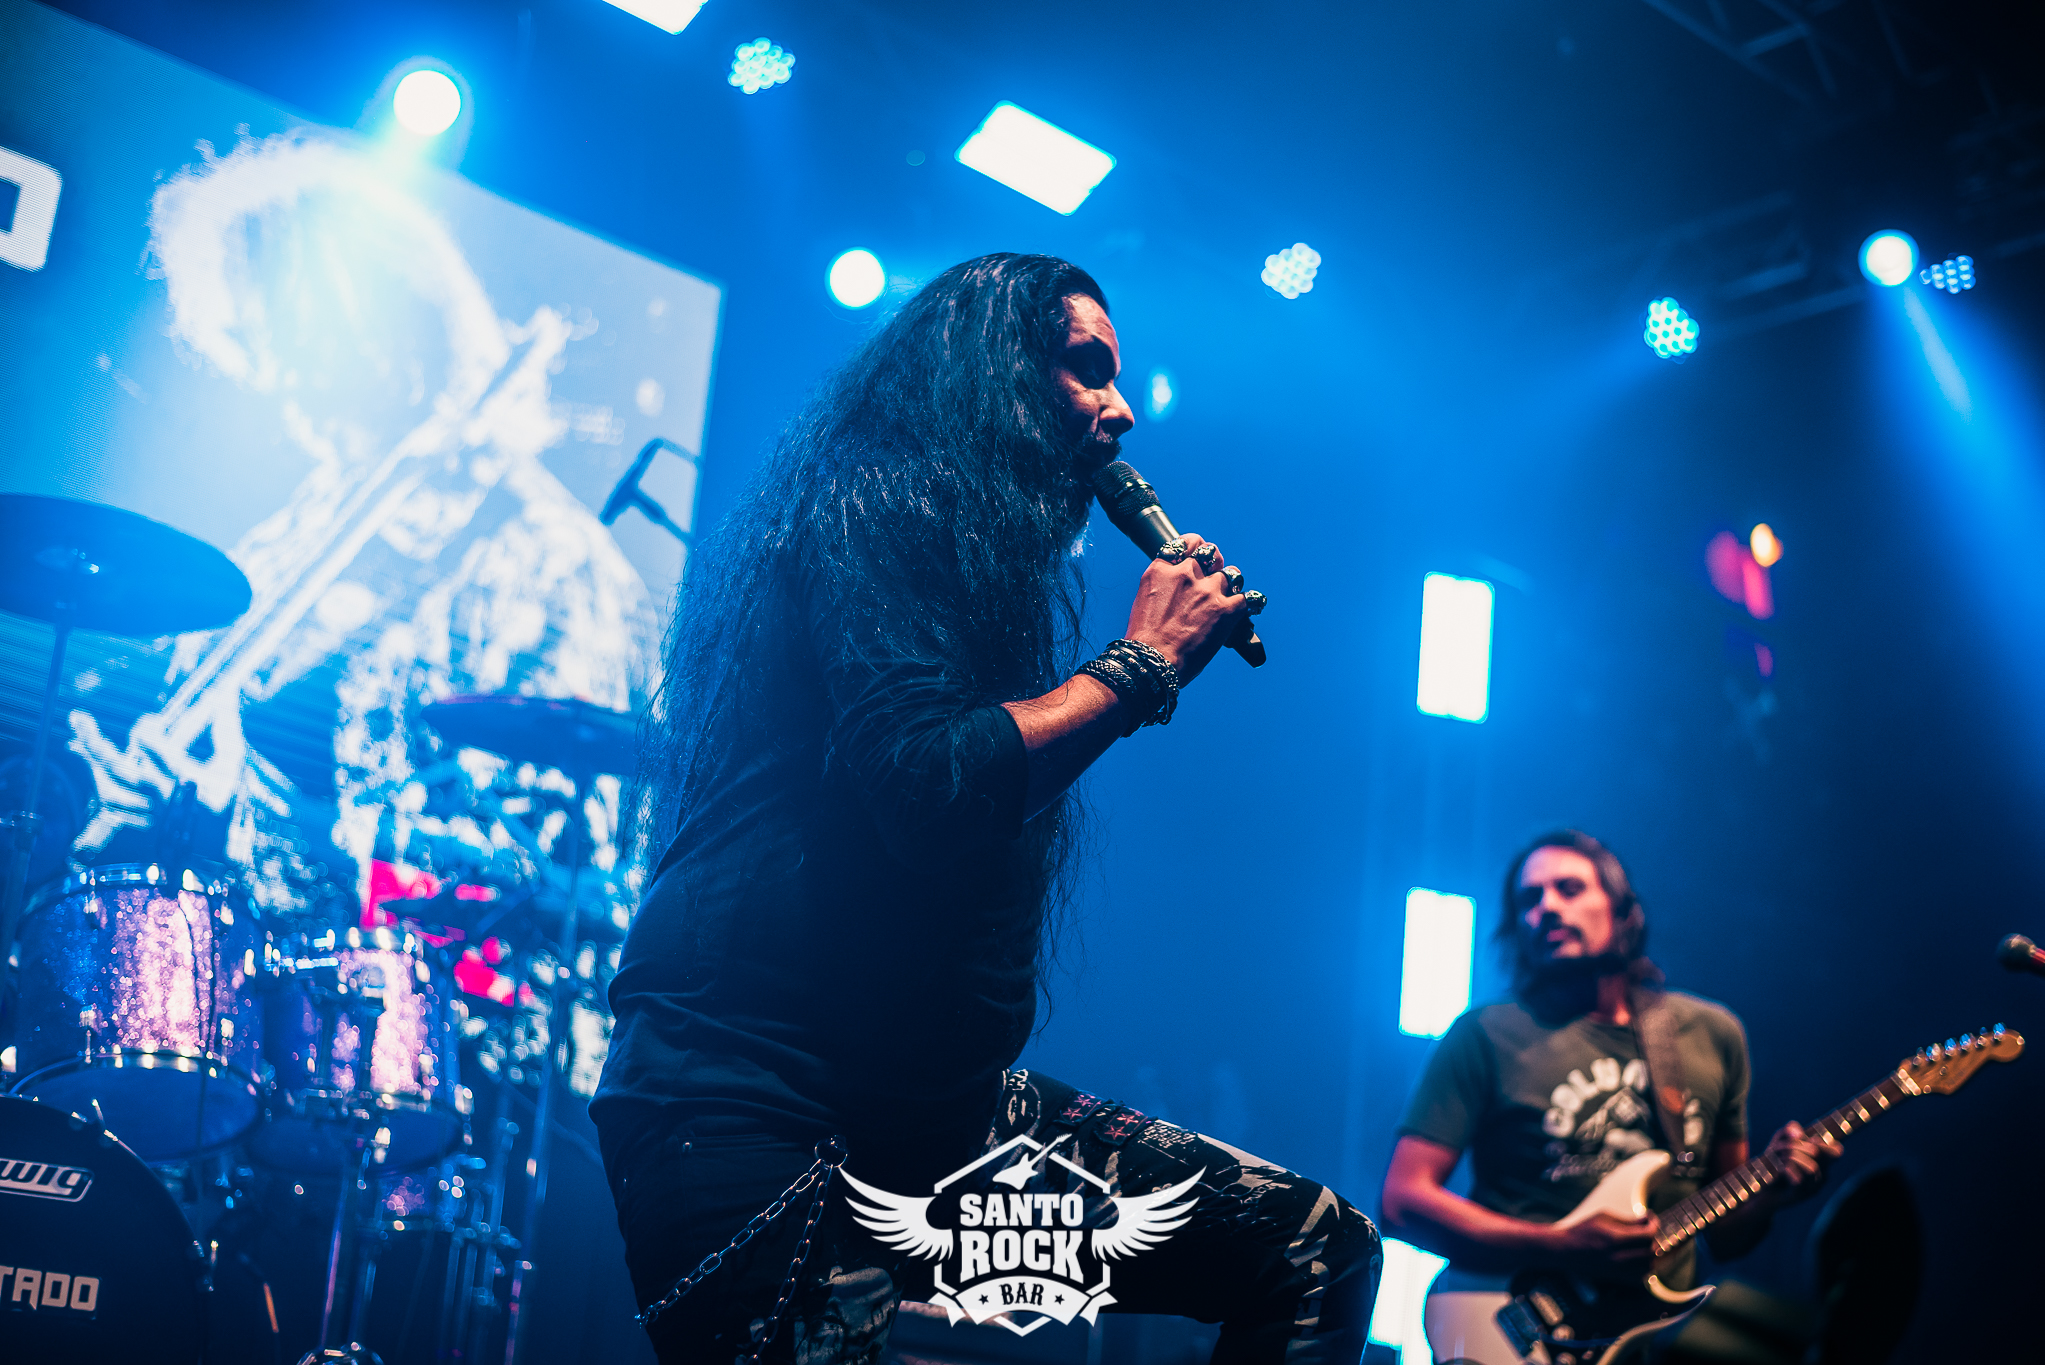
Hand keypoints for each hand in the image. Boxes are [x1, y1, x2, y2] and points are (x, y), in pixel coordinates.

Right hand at [1123, 532, 1251, 684]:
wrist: (1153, 661)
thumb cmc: (1145, 641)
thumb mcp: (1145, 601)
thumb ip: (1164, 586)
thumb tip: (1177, 590)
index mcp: (1162, 571)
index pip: (1185, 544)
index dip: (1196, 546)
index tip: (1199, 554)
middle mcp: (1186, 574)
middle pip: (1211, 553)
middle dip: (1215, 562)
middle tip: (1216, 576)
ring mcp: (1208, 590)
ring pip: (1232, 573)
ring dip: (1232, 584)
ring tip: (1230, 596)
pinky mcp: (1227, 609)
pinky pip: (1251, 598)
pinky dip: (1253, 603)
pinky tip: (1253, 607)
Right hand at [1538, 1211, 1658, 1272]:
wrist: (1566, 1250)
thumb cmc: (1583, 1230)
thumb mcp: (1604, 1217)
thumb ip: (1627, 1220)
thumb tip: (1647, 1221)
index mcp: (1614, 1239)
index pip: (1646, 1235)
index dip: (1654, 1225)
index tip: (1652, 1219)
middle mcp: (1618, 1257)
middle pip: (1650, 1251)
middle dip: (1654, 1239)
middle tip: (1649, 1230)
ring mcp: (1618, 1270)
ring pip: (1649, 1266)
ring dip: (1652, 1254)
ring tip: (1646, 1244)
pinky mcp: (1616, 1277)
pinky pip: (1640, 1277)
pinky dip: (1645, 1268)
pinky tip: (1640, 1258)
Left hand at [1763, 1121, 1840, 1203]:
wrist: (1761, 1188)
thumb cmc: (1774, 1162)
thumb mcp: (1780, 1140)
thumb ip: (1790, 1130)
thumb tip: (1798, 1133)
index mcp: (1821, 1161)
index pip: (1836, 1151)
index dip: (1823, 1142)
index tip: (1809, 1140)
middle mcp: (1820, 1175)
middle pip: (1816, 1153)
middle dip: (1794, 1145)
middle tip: (1779, 1148)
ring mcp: (1812, 1187)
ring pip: (1812, 1168)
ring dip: (1791, 1157)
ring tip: (1780, 1159)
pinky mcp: (1799, 1196)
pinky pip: (1800, 1181)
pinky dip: (1788, 1170)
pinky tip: (1781, 1168)